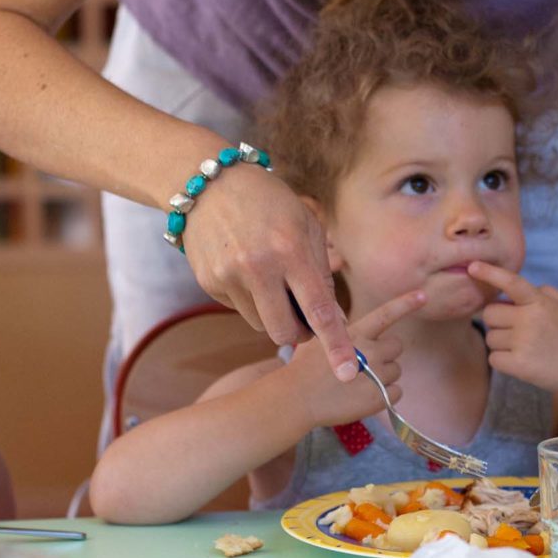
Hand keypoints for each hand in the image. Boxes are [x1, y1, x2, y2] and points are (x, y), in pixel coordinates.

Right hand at [184, 165, 358, 380]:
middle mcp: (258, 267)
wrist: (211, 184)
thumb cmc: (270, 203)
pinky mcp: (209, 283)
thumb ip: (321, 274)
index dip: (336, 345)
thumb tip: (334, 321)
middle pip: (284, 331)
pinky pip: (239, 309)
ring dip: (273, 313)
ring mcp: (229, 277)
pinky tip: (245, 268)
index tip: (349, 373)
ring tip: (270, 278)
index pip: (319, 310)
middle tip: (304, 317)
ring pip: (261, 324)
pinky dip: (249, 298)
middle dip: (299, 334)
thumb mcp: (306, 226)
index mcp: (290, 251)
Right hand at [287, 290, 426, 427]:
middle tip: (364, 365)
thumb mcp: (318, 338)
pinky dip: (384, 396)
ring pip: (396, 370)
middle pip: (396, 346)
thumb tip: (343, 319)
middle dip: (385, 354)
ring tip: (358, 384)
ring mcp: (376, 375)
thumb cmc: (303, 368)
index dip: (406, 303)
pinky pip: (396, 392)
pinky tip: (363, 398)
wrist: (296, 399)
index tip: (424, 295)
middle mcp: (370, 351)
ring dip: (383, 376)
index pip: (386, 314)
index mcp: (355, 333)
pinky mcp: (379, 398)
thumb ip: (337, 329)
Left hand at [468, 261, 557, 392]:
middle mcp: (530, 319)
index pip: (512, 282)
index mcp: (540, 302)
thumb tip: (527, 288)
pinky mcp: (520, 365)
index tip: (473, 267)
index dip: (490, 273)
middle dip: (498, 321)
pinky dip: (503, 361)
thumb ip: (547, 293)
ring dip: (501, 343)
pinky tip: (520, 362)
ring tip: (524, 348)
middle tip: (515, 330)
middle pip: (490, 314)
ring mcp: (524, 342)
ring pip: (491, 337)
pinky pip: (494, 358)